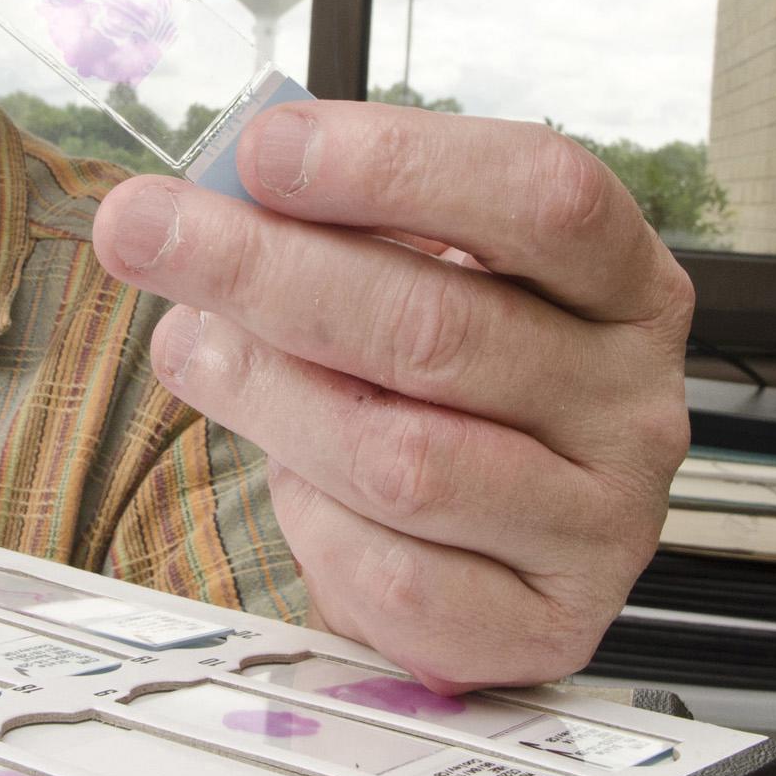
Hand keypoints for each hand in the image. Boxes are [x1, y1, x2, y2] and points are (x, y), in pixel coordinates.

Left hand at [92, 101, 693, 691]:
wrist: (480, 545)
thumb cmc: (437, 386)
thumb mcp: (406, 281)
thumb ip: (333, 231)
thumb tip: (204, 199)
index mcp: (621, 285)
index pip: (540, 196)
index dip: (397, 163)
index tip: (262, 148)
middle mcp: (631, 402)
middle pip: (439, 325)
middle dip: (264, 269)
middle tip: (144, 230)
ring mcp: (600, 524)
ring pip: (402, 459)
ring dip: (267, 394)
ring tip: (192, 349)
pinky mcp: (543, 627)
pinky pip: (393, 574)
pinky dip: (313, 525)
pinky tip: (292, 482)